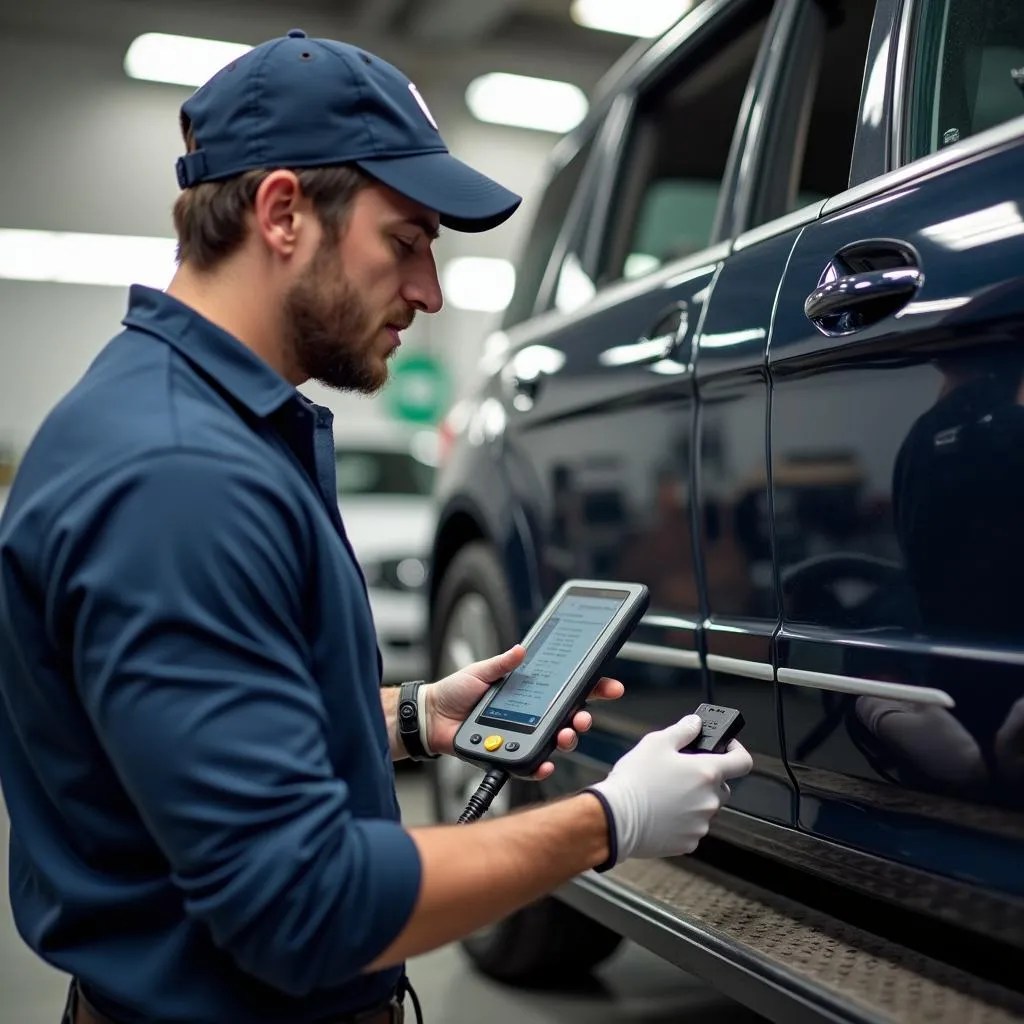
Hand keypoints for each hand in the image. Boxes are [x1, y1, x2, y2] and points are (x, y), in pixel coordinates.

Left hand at [423, 645, 624, 780]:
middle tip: (582, 717)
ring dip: (566, 740)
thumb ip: (502, 663)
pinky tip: (546, 763)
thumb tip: (520, 649)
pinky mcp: (510, 754)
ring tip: (565, 735)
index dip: (593, 688)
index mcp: (531, 692)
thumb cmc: (455, 692)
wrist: (432, 716)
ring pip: (556, 742)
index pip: (569, 690)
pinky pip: (531, 764)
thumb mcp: (481, 671)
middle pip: (569, 718)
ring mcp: (523, 735)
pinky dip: (541, 766)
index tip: (610, 686)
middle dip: (583, 718)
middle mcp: (533, 715)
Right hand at [587, 714, 752, 863]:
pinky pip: (692, 827)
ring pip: (705, 807)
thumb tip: (695, 724)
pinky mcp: (689, 842)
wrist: (616, 818)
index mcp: (706, 772)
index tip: (725, 749)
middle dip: (705, 778)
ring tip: (664, 793)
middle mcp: (709, 799)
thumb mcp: (655, 743)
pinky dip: (682, 820)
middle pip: (721, 786)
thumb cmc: (635, 781)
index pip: (742, 762)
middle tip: (680, 773)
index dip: (736, 751)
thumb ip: (682, 730)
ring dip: (692, 800)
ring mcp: (701, 823)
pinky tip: (661, 812)